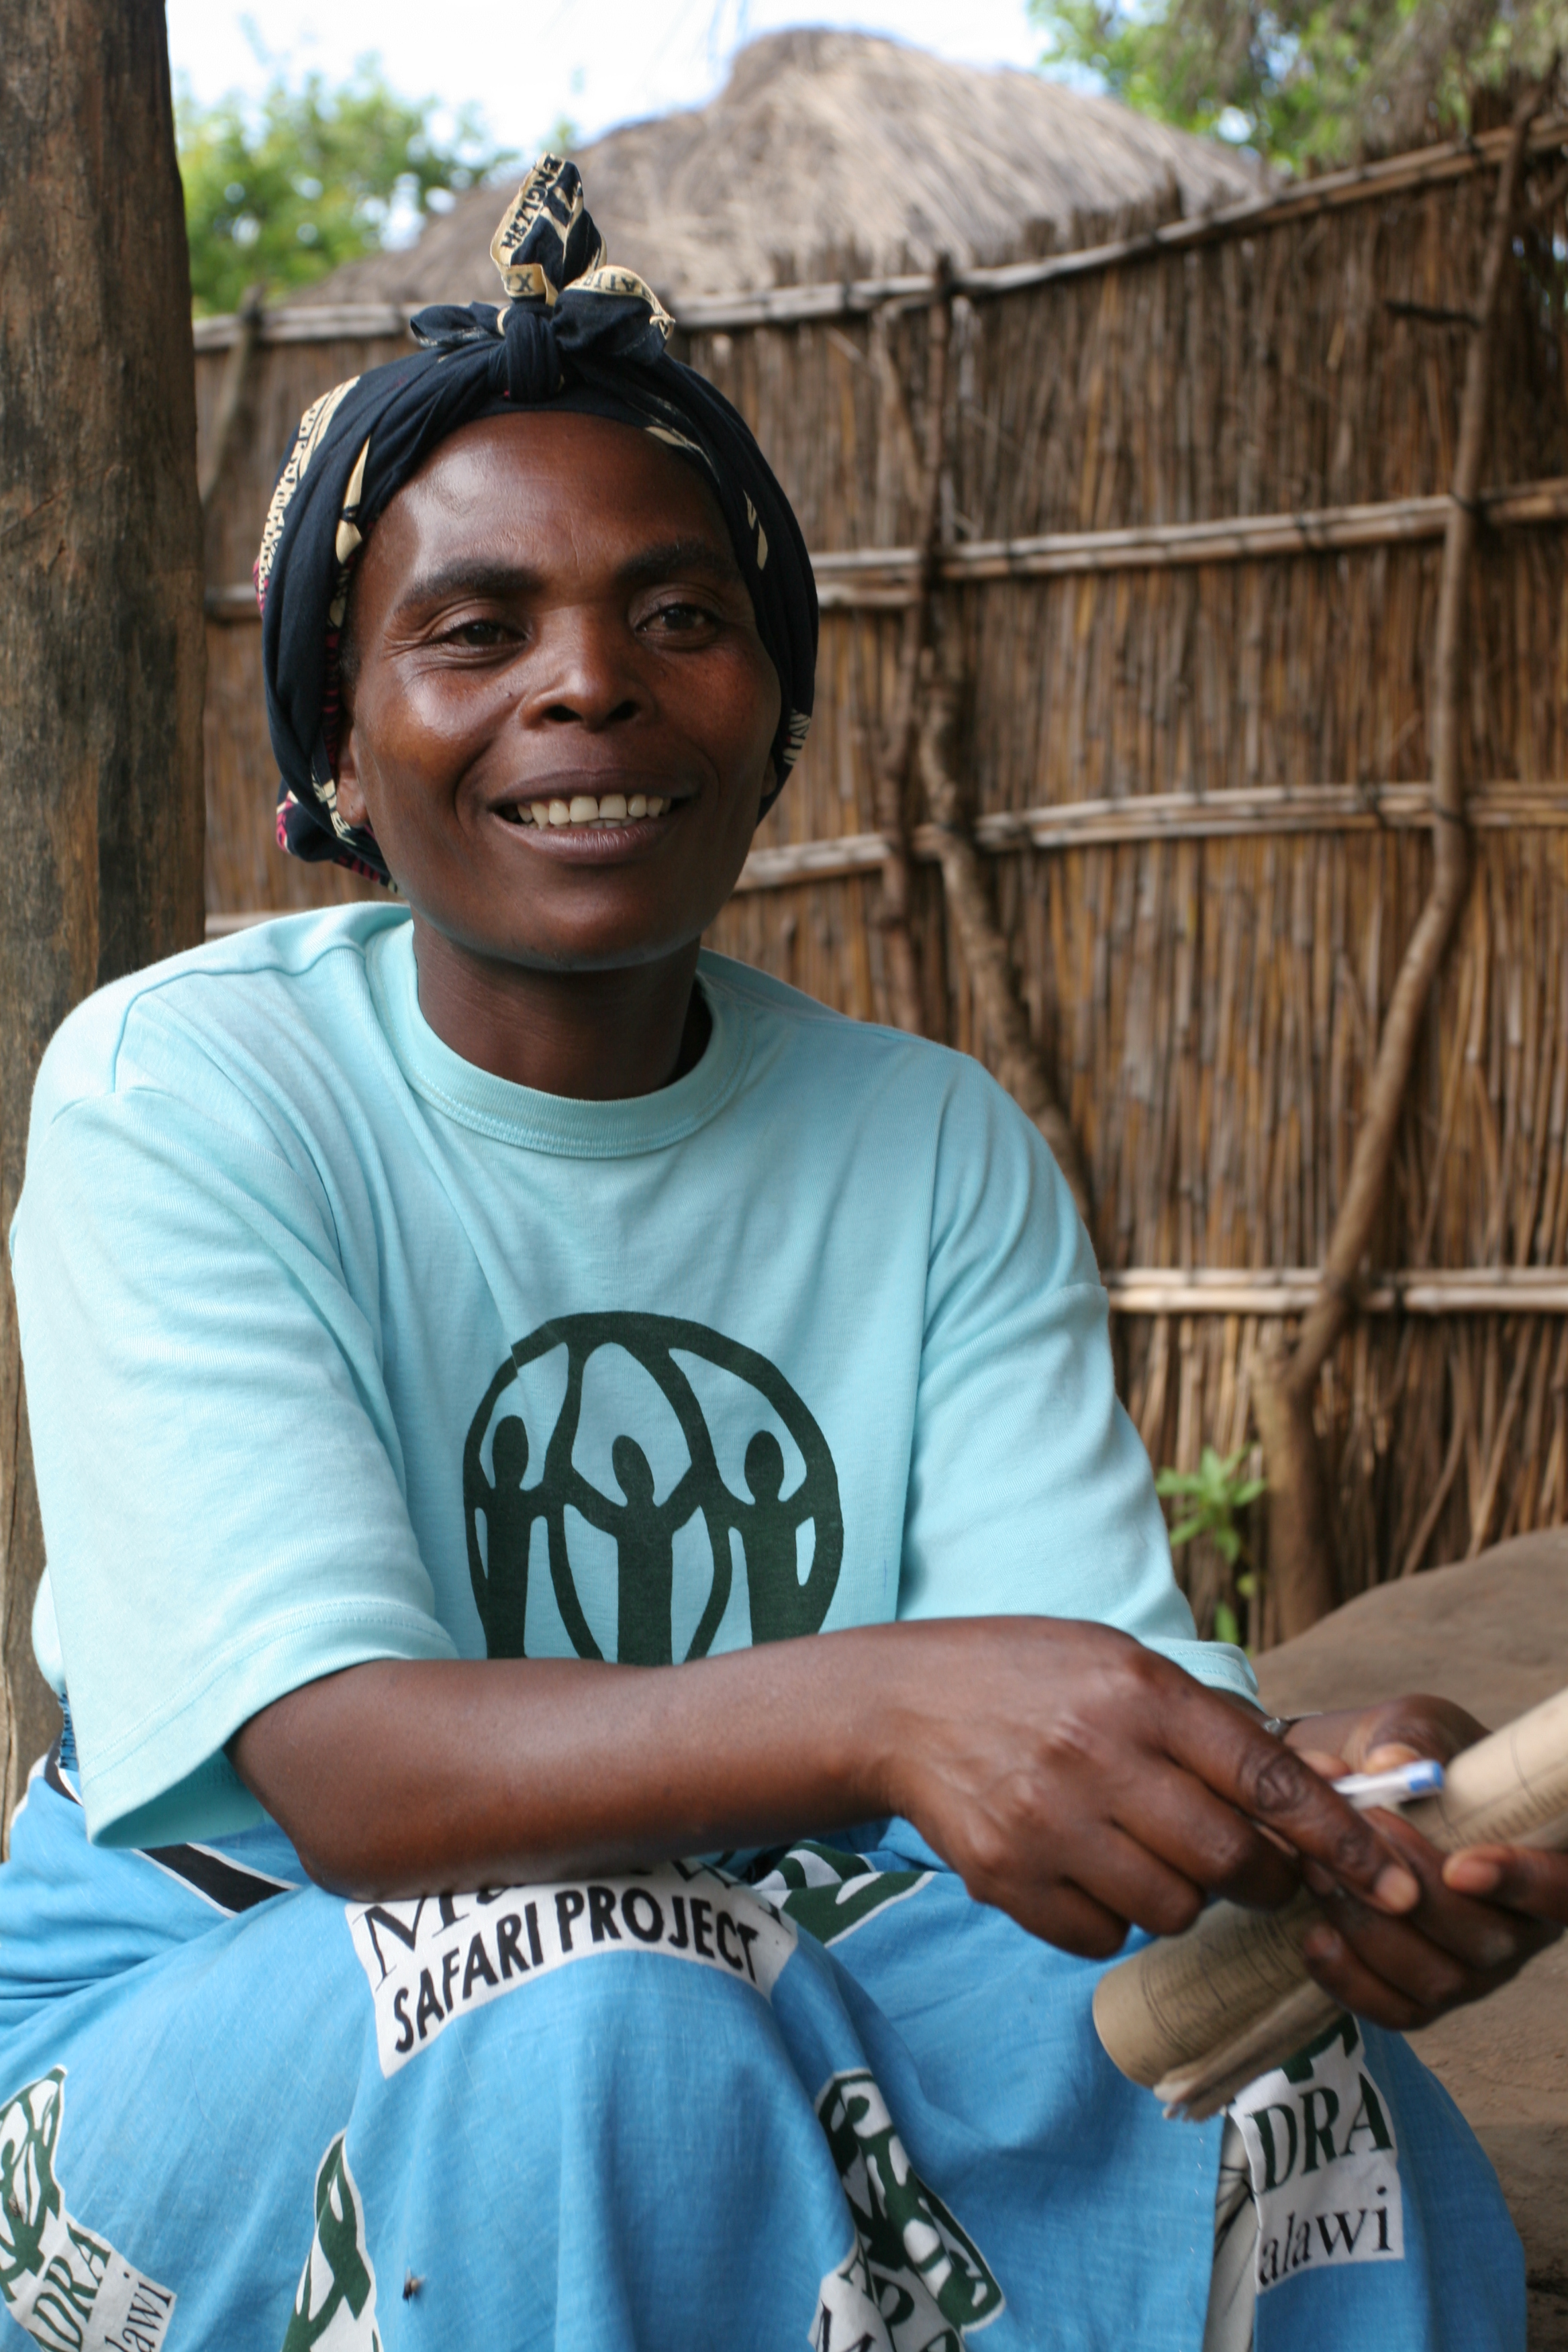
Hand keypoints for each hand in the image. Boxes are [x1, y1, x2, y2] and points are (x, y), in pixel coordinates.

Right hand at [878, 1621, 1423, 1958]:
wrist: (897, 1703)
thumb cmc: (1027, 1677)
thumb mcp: (1116, 1662)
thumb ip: (1199, 1723)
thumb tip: (1294, 1799)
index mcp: (1139, 1694)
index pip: (1267, 1777)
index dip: (1342, 1838)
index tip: (1395, 1880)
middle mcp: (1098, 1757)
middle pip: (1229, 1860)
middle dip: (1258, 1877)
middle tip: (1248, 1868)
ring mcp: (1049, 1824)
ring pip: (1170, 1908)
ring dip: (1178, 1895)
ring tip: (1140, 1850)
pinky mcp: (1007, 1877)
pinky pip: (1101, 1936)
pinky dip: (1109, 1917)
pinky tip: (1081, 1867)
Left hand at [1283, 1694, 1567, 2031]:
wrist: (1348, 1791)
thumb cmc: (1403, 1755)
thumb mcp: (1413, 1726)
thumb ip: (1412, 1739)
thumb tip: (1396, 1763)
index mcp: (1544, 1857)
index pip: (1565, 1891)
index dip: (1523, 1885)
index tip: (1459, 1865)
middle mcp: (1521, 1926)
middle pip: (1488, 1941)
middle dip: (1411, 1893)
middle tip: (1357, 1834)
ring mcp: (1475, 1969)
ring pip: (1439, 1981)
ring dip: (1370, 1928)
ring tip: (1318, 1868)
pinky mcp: (1424, 1995)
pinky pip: (1398, 2012)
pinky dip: (1352, 1981)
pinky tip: (1315, 1935)